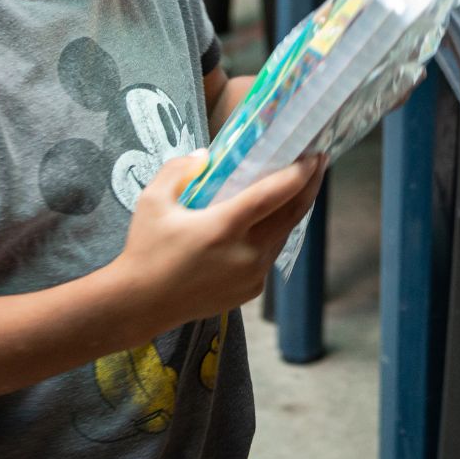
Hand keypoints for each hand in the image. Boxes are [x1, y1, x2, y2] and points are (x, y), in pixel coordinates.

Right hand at [116, 150, 324, 335]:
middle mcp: (246, 254)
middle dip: (310, 185)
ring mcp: (252, 275)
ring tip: (300, 184)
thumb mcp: (152, 200)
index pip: (273, 195)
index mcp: (223, 228)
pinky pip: (271, 253)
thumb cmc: (145, 249)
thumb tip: (206, 156)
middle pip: (292, 214)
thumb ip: (178, 169)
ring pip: (284, 234)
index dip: (298, 173)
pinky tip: (272, 218)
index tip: (313, 154)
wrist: (140, 305)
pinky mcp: (251, 290)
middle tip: (319, 160)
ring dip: (295, 208)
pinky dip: (276, 232)